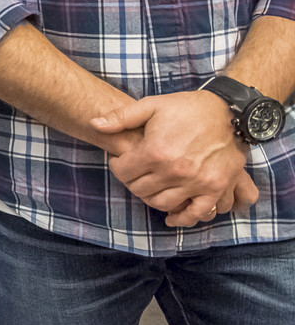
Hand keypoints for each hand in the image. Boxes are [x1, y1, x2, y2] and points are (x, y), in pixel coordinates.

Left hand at [94, 91, 254, 223]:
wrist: (230, 112)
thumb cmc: (188, 108)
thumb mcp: (152, 105)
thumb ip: (121, 117)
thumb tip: (94, 123)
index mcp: (155, 151)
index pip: (124, 172)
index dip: (118, 166)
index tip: (122, 162)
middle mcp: (174, 171)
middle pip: (140, 189)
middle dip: (132, 182)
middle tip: (135, 174)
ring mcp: (196, 183)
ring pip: (162, 203)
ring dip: (151, 198)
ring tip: (150, 187)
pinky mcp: (215, 188)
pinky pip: (196, 213)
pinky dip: (182, 218)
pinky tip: (172, 217)